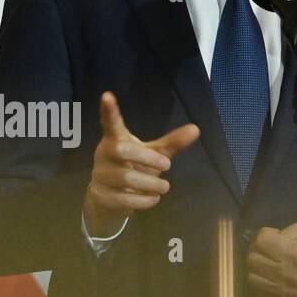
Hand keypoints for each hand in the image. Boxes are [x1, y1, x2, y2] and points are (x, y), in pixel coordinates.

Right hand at [83, 92, 199, 237]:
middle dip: (148, 158)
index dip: (109, 111)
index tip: (107, 95)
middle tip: (167, 166)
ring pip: (127, 178)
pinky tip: (153, 198)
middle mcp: (104, 155)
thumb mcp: (152, 155)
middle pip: (122, 151)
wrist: (108, 200)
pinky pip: (125, 199)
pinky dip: (145, 200)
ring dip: (152, 184)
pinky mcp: (102, 197)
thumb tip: (196, 128)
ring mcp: (100, 176)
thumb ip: (171, 143)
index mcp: (115, 140)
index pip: (111, 123)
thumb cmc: (133, 170)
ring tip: (164, 186)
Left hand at [245, 223, 296, 296]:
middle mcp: (285, 273)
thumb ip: (281, 234)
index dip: (263, 234)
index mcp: (291, 253)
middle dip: (257, 250)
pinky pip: (260, 291)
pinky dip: (261, 281)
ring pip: (251, 277)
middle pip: (252, 259)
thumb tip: (263, 238)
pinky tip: (269, 275)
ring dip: (256, 267)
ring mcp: (284, 290)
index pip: (261, 241)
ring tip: (265, 262)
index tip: (270, 235)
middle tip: (266, 248)